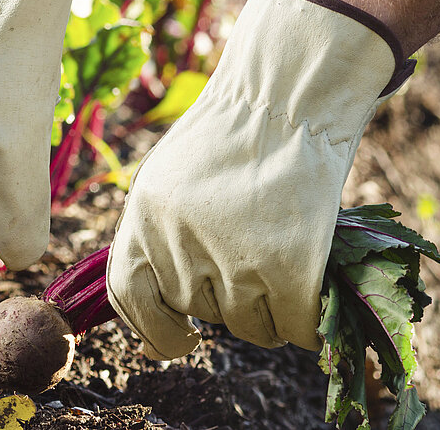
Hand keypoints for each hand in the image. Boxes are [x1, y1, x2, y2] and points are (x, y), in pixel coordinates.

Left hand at [106, 0, 414, 359]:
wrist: (289, 99)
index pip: (129, 297)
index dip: (153, 330)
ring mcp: (233, 259)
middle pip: (198, 311)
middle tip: (254, 264)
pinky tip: (311, 292)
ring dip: (268, 311)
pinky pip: (294, 327)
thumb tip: (162, 296)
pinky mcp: (287, 269)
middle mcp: (178, 243)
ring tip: (285, 265)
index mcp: (143, 217)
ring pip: (248, 327)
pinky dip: (305, 321)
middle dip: (225, 300)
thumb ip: (157, 232)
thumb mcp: (169, 176)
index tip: (179, 341)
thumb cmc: (232, 134)